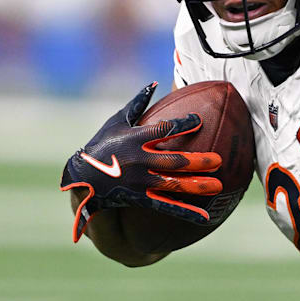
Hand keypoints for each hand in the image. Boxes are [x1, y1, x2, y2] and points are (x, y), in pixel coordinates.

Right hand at [60, 83, 222, 241]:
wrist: (81, 177)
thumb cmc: (102, 145)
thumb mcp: (117, 121)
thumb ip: (138, 103)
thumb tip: (155, 83)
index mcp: (135, 139)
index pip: (164, 129)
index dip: (183, 125)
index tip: (201, 121)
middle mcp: (140, 160)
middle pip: (174, 161)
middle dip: (197, 161)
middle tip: (219, 160)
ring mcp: (140, 181)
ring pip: (172, 184)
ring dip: (196, 186)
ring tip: (218, 186)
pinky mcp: (139, 197)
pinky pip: (165, 205)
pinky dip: (184, 211)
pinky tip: (204, 217)